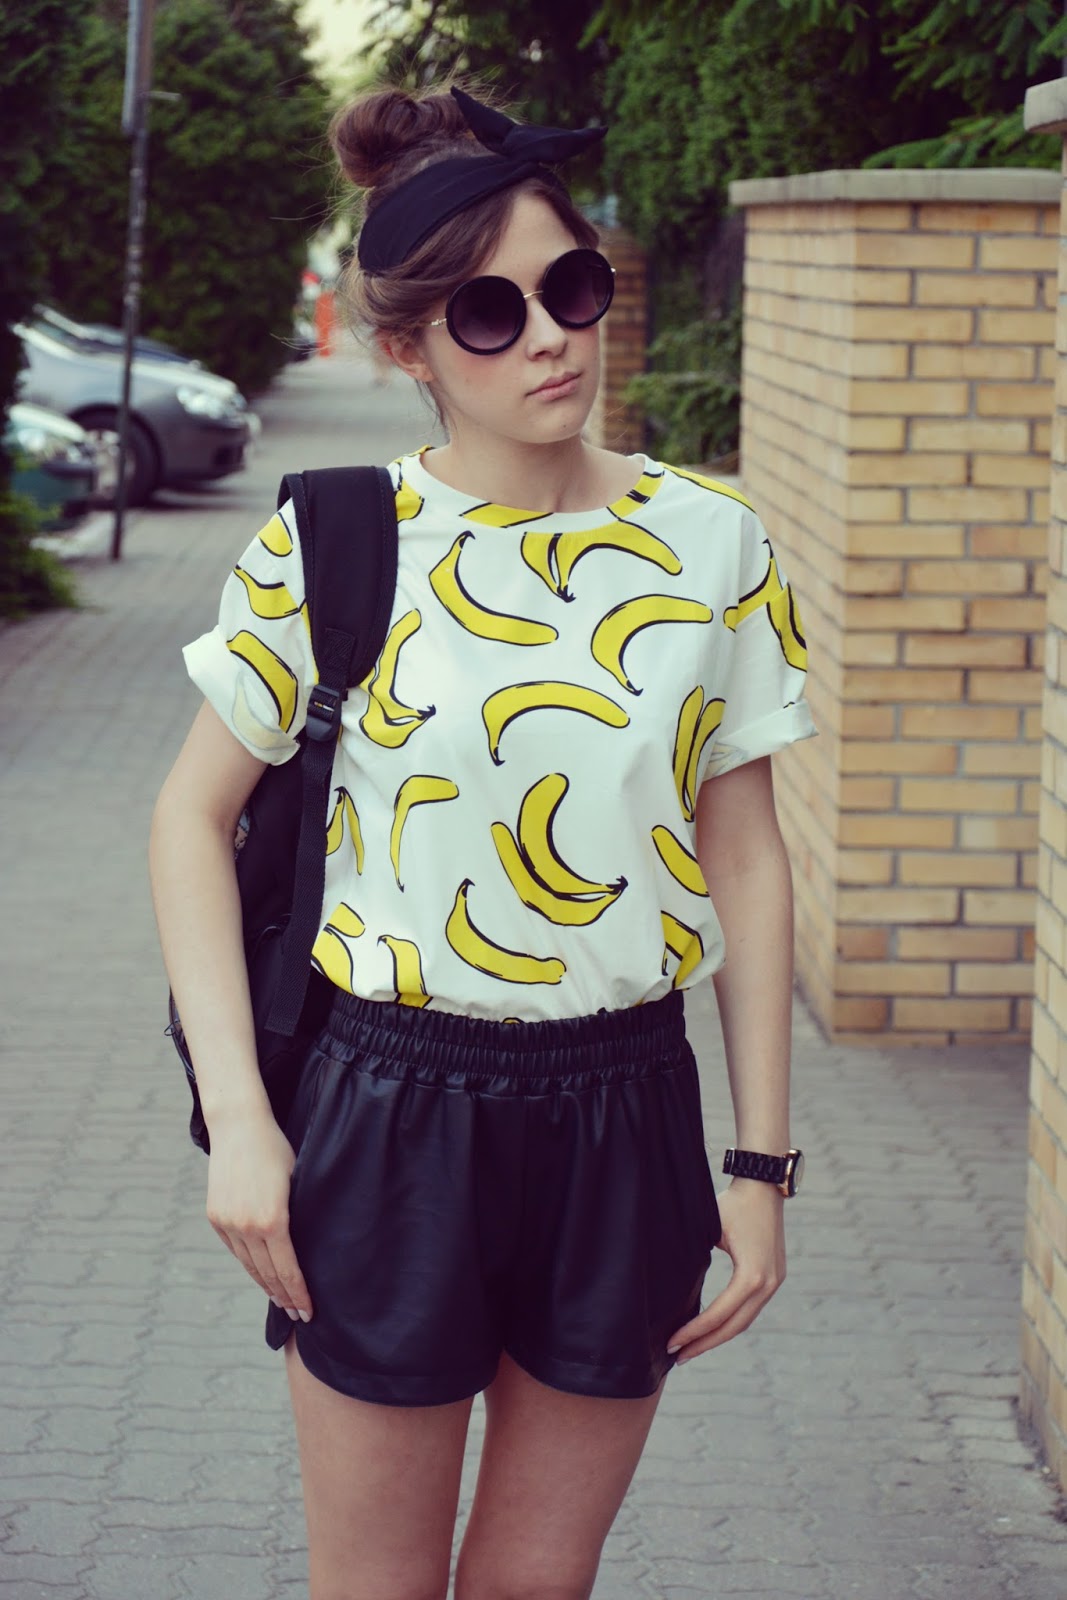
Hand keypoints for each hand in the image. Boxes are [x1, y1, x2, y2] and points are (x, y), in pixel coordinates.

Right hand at [205, 1108, 313, 1323]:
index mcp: (274, 1220)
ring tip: (282, 1301)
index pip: (289, 1270)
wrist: (239, 1126)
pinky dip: (250, 1265)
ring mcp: (228, 1223)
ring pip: (250, 1266)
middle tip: (300, 1316)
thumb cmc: (277, 1149)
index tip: (309, 1312)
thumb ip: (299, 1215)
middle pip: (268, 1274)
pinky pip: (236, 1250)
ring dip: (266, 1286)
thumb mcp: (299, 1180)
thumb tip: (310, 1244)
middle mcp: (247, 1226)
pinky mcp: (216, 1217)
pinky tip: (261, 1274)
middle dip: (285, 1297)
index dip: (300, 1294)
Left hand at [667, 1178, 785, 1360]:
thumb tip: (672, 1288)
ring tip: (691, 1348)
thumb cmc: (733, 1204)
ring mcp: (774, 1282)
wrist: (764, 1186)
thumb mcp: (709, 1229)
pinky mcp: (773, 1278)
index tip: (672, 1343)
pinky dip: (730, 1322)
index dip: (695, 1332)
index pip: (719, 1315)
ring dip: (718, 1337)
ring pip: (744, 1321)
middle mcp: (768, 1284)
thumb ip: (696, 1259)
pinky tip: (711, 1328)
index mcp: (752, 1276)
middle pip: (734, 1327)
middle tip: (677, 1356)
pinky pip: (750, 1308)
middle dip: (705, 1343)